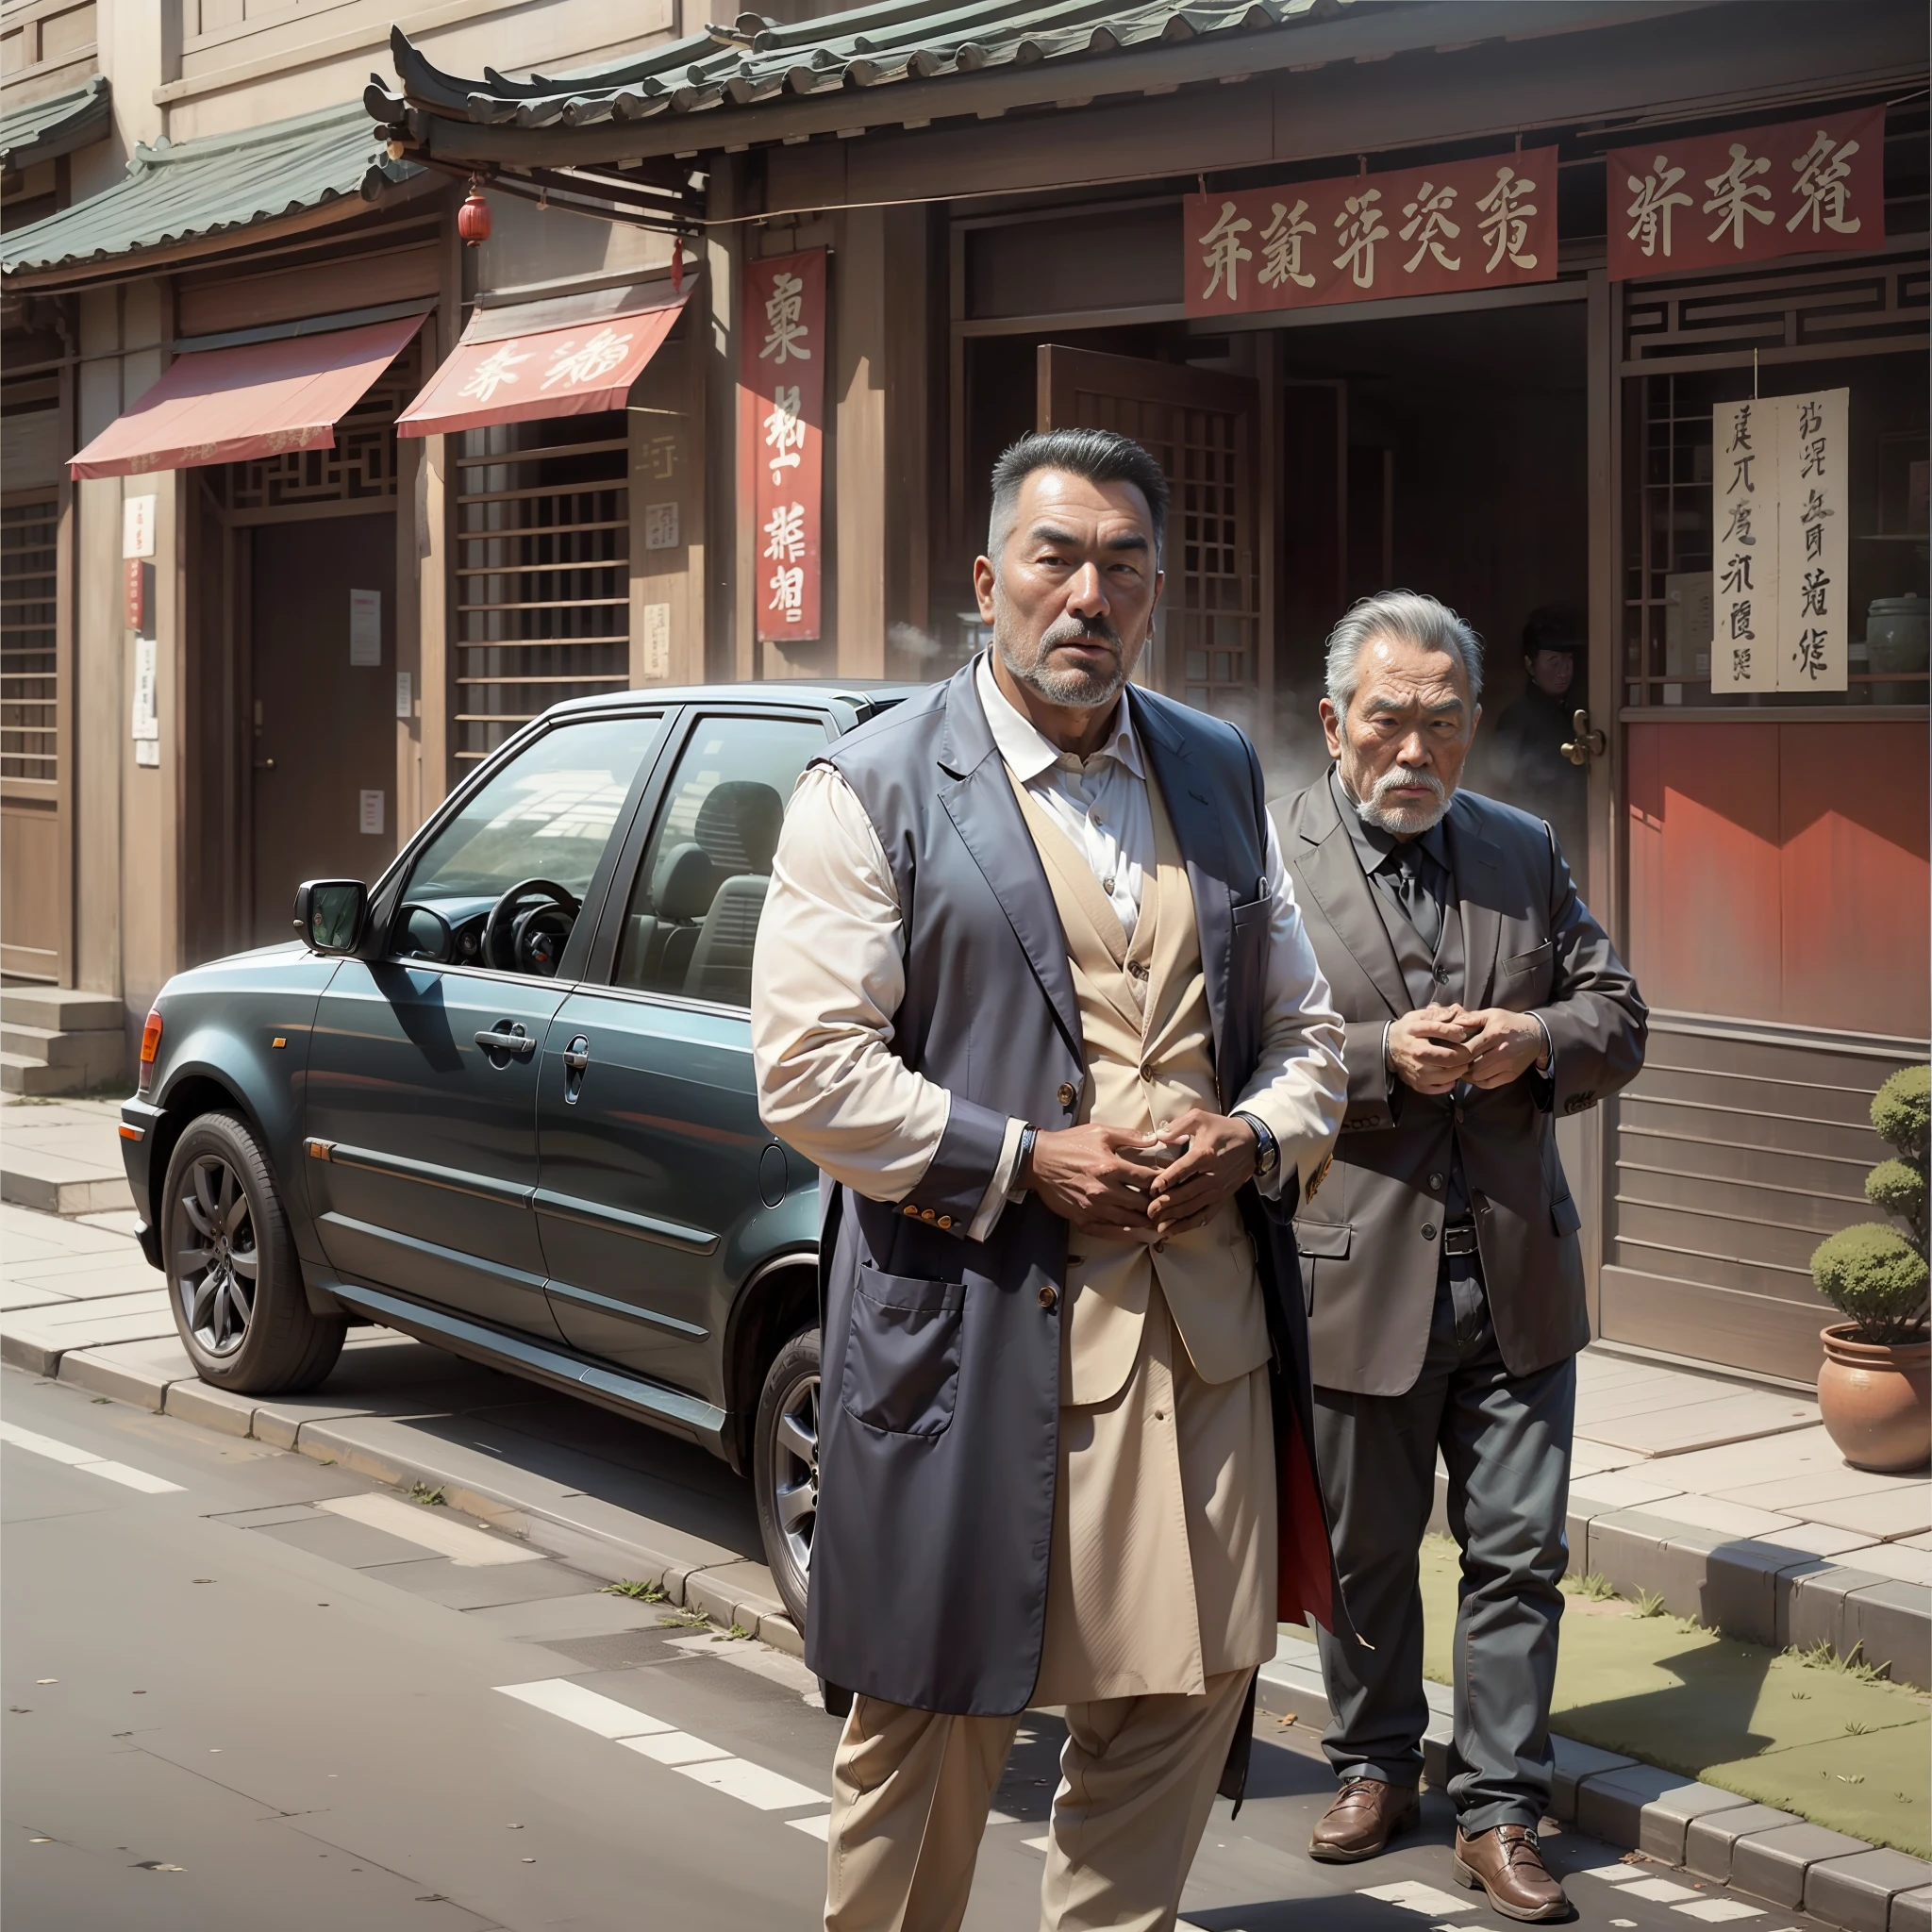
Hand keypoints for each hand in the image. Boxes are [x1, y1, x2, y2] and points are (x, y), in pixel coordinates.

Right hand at [1025, 1123, 1158, 1239]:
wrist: (1037, 1161)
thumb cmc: (1069, 1144)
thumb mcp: (1100, 1132)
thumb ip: (1129, 1136)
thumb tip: (1154, 1139)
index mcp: (1110, 1167)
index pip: (1148, 1179)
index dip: (1164, 1182)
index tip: (1171, 1182)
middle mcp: (1104, 1191)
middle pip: (1142, 1204)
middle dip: (1157, 1203)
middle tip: (1167, 1202)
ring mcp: (1093, 1208)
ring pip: (1129, 1221)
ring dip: (1145, 1221)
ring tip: (1156, 1218)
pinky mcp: (1082, 1219)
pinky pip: (1108, 1232)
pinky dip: (1124, 1233)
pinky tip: (1134, 1231)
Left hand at [1145, 1107, 1258, 1238]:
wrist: (1252, 1142)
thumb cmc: (1222, 1129)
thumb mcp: (1200, 1117)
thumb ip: (1178, 1126)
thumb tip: (1158, 1136)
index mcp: (1205, 1154)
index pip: (1183, 1170)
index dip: (1167, 1180)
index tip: (1152, 1189)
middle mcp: (1212, 1175)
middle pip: (1186, 1193)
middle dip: (1166, 1204)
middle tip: (1148, 1211)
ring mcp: (1218, 1190)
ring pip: (1193, 1208)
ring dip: (1174, 1218)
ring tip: (1156, 1225)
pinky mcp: (1222, 1198)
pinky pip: (1204, 1216)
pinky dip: (1188, 1225)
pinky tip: (1172, 1231)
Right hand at [1387, 1005, 1477, 1095]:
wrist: (1388, 1047)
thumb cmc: (1408, 1030)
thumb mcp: (1419, 1016)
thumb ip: (1437, 1015)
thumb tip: (1457, 1020)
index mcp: (1415, 1032)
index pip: (1440, 1030)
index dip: (1456, 1032)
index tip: (1463, 1034)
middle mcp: (1416, 1053)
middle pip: (1448, 1057)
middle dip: (1465, 1055)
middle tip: (1470, 1053)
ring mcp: (1417, 1070)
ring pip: (1447, 1075)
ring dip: (1459, 1070)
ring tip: (1462, 1064)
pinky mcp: (1416, 1083)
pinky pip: (1438, 1088)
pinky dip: (1449, 1084)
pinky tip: (1451, 1077)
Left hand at [1461, 1008, 1549, 1088]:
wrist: (1536, 1035)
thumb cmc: (1510, 1023)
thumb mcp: (1492, 1014)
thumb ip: (1472, 1018)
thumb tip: (1455, 1023)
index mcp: (1494, 1035)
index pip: (1468, 1050)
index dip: (1456, 1053)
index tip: (1450, 1052)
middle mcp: (1502, 1052)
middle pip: (1472, 1066)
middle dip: (1462, 1065)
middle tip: (1456, 1062)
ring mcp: (1508, 1065)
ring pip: (1479, 1077)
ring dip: (1469, 1074)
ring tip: (1464, 1067)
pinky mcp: (1511, 1075)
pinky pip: (1489, 1084)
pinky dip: (1478, 1081)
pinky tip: (1475, 1074)